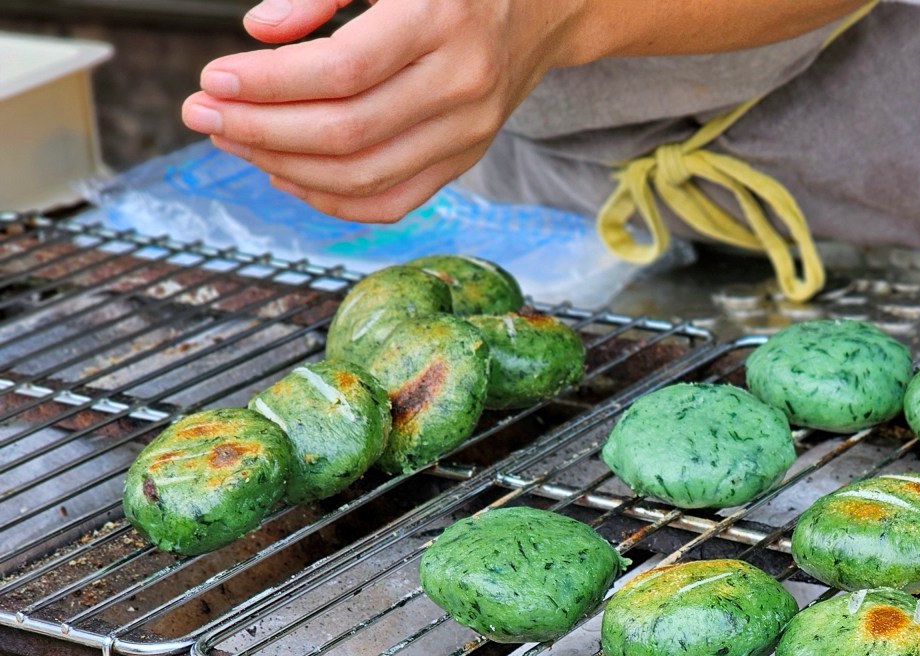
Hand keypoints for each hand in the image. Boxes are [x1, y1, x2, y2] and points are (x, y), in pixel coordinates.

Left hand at [182, 0, 588, 222]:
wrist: (546, 6)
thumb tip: (259, 32)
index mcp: (442, 19)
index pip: (342, 70)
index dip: (270, 83)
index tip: (213, 79)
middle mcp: (463, 83)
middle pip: (348, 132)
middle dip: (261, 130)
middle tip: (202, 114)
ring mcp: (470, 132)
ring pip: (366, 175)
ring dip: (286, 166)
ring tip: (233, 140)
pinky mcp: (467, 159)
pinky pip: (394, 200)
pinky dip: (333, 200)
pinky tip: (285, 174)